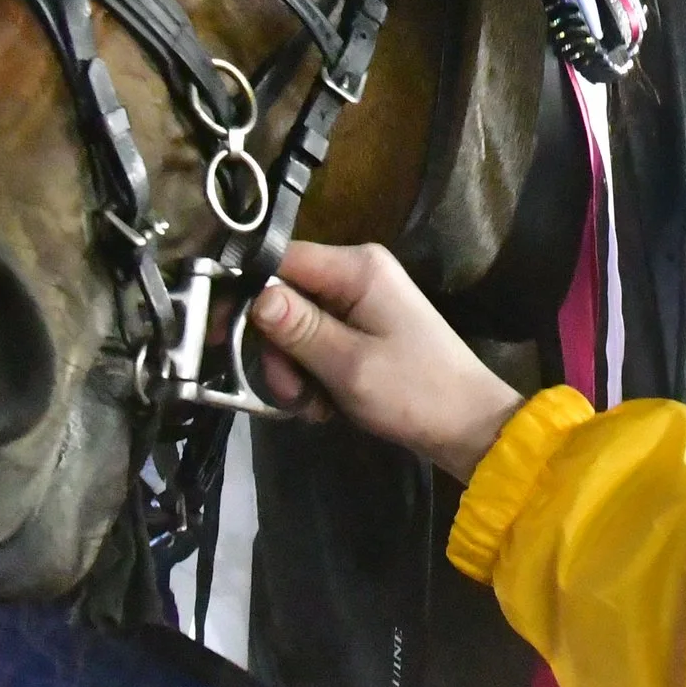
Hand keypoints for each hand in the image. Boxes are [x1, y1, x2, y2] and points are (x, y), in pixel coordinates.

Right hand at [252, 241, 525, 482]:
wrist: (468, 426)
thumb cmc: (414, 392)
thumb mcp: (348, 364)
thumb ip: (298, 329)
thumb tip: (254, 295)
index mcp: (358, 269)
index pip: (280, 260)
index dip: (244, 294)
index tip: (217, 336)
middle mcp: (358, 275)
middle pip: (283, 298)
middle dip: (277, 351)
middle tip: (291, 393)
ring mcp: (361, 303)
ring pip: (295, 328)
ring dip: (293, 371)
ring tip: (313, 406)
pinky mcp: (363, 331)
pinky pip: (317, 345)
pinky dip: (313, 376)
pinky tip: (324, 406)